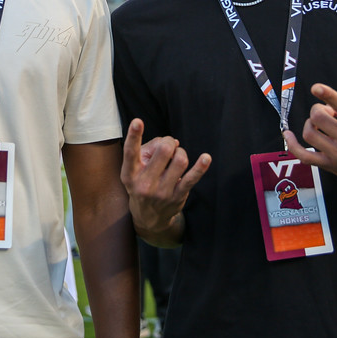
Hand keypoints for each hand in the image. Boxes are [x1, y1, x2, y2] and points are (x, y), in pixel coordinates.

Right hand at [120, 118, 209, 242]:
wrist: (148, 216)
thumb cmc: (142, 183)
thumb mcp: (136, 169)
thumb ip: (150, 149)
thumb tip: (174, 142)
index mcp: (130, 173)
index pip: (130, 152)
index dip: (133, 136)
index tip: (138, 121)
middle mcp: (144, 183)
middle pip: (164, 150)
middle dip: (169, 142)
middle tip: (168, 145)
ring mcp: (161, 192)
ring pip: (180, 160)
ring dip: (180, 152)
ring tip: (176, 156)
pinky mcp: (177, 196)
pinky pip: (191, 178)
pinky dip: (200, 167)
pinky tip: (206, 158)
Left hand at [282, 83, 336, 187]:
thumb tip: (325, 106)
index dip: (328, 95)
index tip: (316, 88)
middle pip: (319, 119)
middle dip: (317, 110)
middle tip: (324, 113)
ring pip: (310, 134)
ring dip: (310, 124)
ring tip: (318, 125)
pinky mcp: (331, 167)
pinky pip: (304, 156)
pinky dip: (292, 144)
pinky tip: (288, 134)